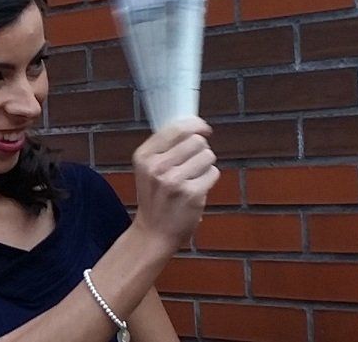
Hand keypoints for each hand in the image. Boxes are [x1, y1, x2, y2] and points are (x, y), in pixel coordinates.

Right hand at [131, 117, 219, 250]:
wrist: (153, 233)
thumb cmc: (155, 197)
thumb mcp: (148, 168)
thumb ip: (165, 146)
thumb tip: (194, 125)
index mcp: (143, 156)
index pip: (176, 128)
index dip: (195, 124)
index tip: (204, 129)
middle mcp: (156, 166)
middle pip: (196, 140)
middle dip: (200, 149)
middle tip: (192, 163)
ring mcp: (174, 181)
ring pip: (207, 155)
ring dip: (205, 165)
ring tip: (193, 177)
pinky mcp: (192, 194)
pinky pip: (213, 173)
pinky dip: (209, 179)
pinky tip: (197, 189)